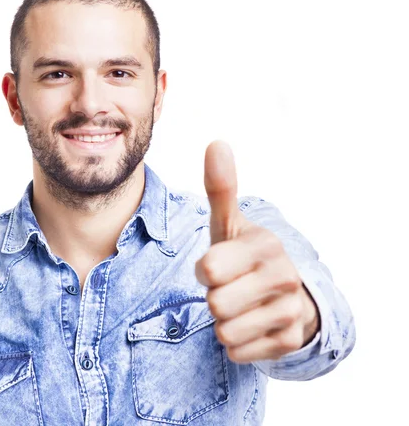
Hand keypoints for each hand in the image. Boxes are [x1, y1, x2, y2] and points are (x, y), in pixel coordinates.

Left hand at [194, 140, 319, 363]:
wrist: (282, 292)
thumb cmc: (242, 254)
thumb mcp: (228, 224)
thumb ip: (220, 188)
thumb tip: (216, 143)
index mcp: (265, 245)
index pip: (209, 270)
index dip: (205, 270)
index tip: (217, 265)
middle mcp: (284, 277)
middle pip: (216, 304)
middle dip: (213, 298)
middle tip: (228, 288)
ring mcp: (290, 311)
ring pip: (226, 332)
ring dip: (223, 323)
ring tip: (238, 306)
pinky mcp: (289, 342)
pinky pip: (238, 352)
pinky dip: (237, 343)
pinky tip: (250, 325)